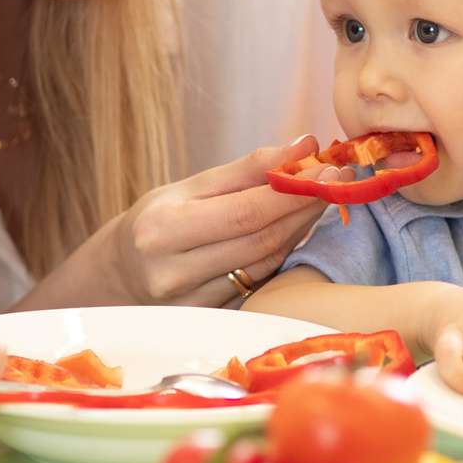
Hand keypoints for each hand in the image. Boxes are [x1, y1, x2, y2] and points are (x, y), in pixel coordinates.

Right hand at [105, 137, 324, 306]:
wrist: (124, 271)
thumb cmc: (159, 219)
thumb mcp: (191, 187)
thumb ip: (248, 168)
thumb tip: (305, 146)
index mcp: (162, 231)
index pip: (244, 212)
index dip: (292, 192)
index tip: (327, 171)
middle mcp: (173, 272)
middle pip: (261, 239)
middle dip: (304, 207)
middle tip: (337, 181)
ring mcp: (192, 302)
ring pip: (266, 262)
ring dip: (300, 228)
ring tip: (320, 199)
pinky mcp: (211, 317)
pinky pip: (260, 280)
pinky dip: (283, 252)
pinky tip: (295, 229)